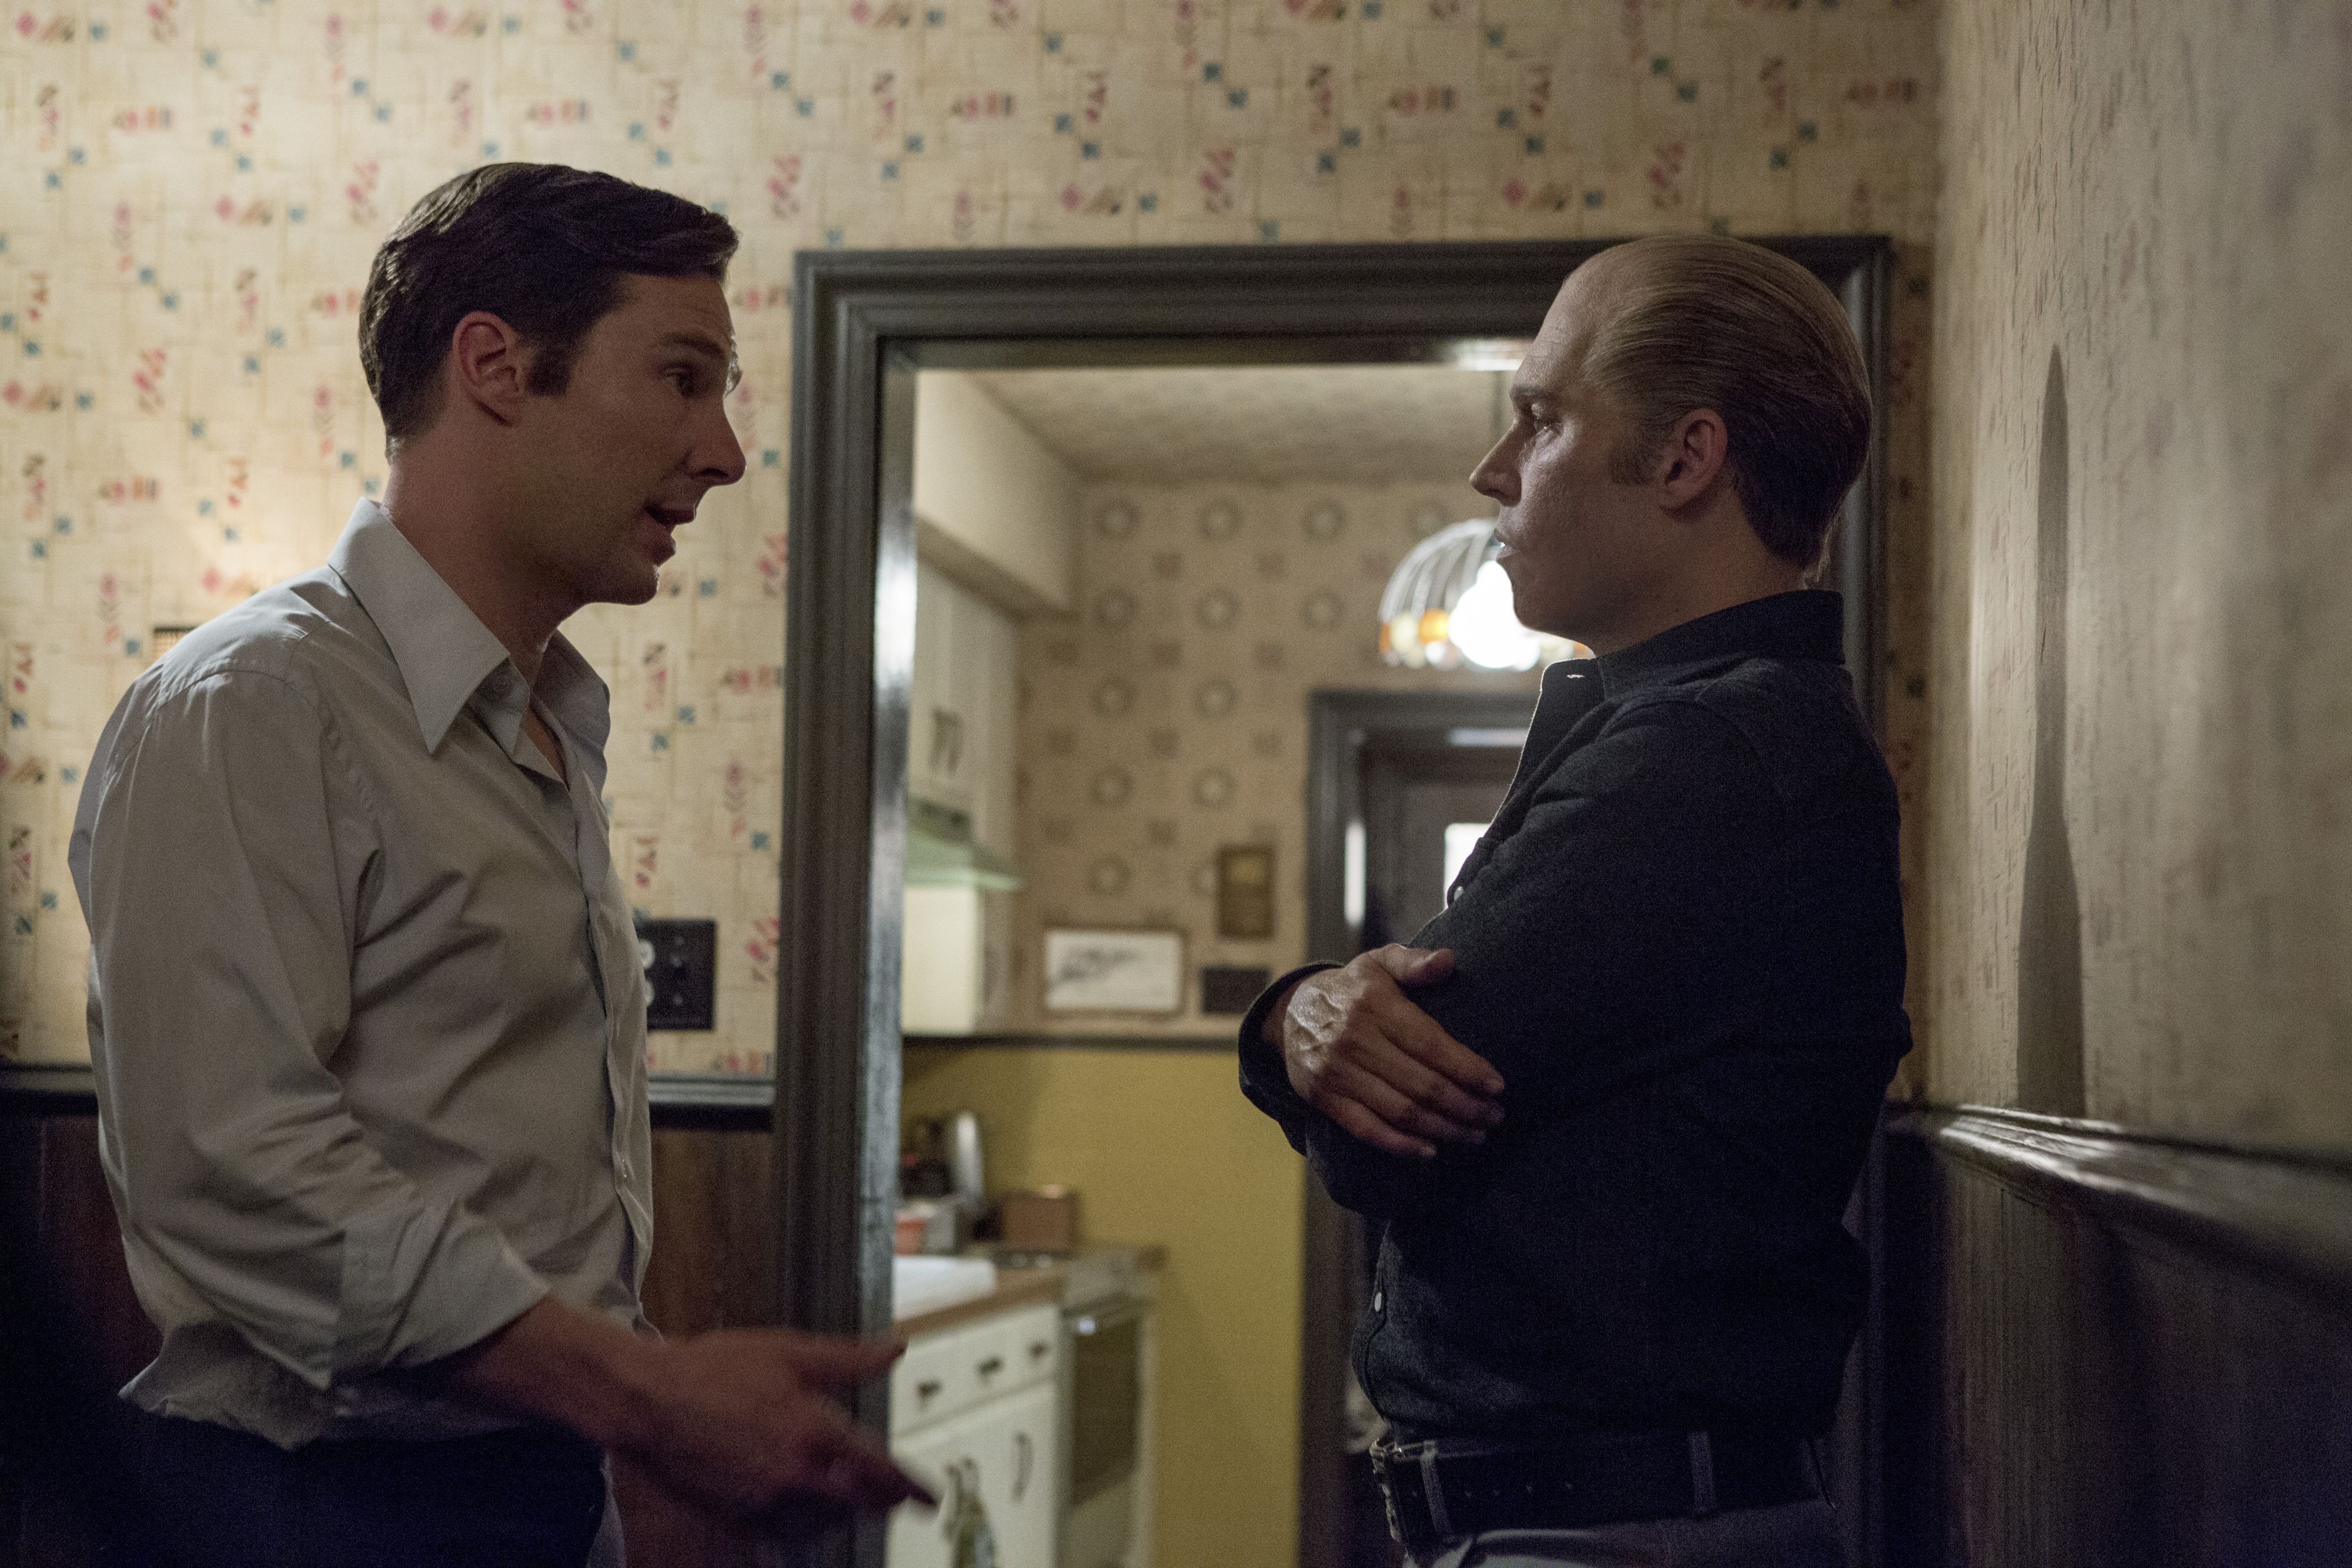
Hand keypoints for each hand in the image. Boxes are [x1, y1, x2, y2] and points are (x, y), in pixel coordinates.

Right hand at [623, 1327, 934, 1536]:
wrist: (648, 1401)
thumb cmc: (716, 1367)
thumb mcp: (788, 1350)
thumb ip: (848, 1357)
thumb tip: (897, 1346)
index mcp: (813, 1430)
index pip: (879, 1470)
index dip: (911, 1487)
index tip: (933, 1500)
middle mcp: (794, 1474)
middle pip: (857, 1504)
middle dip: (884, 1503)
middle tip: (901, 1500)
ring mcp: (764, 1500)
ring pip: (825, 1522)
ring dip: (849, 1513)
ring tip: (861, 1502)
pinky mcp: (738, 1514)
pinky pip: (789, 1531)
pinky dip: (812, 1525)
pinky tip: (814, 1511)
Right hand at [1270, 946, 1504, 1158]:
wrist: (1289, 1011)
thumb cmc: (1351, 989)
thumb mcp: (1379, 961)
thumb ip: (1413, 962)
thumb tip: (1448, 960)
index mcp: (1374, 1005)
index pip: (1429, 1043)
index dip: (1467, 1068)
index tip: (1497, 1085)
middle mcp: (1354, 1040)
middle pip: (1421, 1084)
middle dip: (1465, 1105)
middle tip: (1494, 1116)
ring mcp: (1337, 1073)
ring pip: (1400, 1111)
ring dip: (1444, 1128)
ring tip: (1475, 1134)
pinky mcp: (1324, 1098)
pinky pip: (1367, 1129)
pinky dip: (1401, 1145)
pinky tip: (1431, 1151)